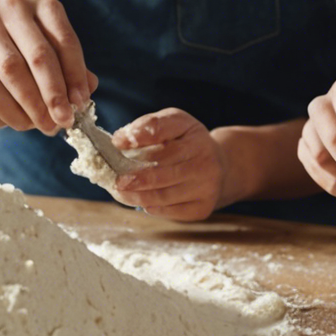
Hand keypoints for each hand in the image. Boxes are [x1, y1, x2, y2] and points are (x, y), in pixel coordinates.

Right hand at [0, 0, 95, 133]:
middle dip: (51, 97)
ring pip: (3, 83)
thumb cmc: (9, 40)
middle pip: (33, 60)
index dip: (74, 74)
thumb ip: (65, 62)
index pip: (60, 39)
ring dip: (26, 112)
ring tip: (39, 126)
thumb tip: (86, 94)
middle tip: (61, 123)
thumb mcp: (38, 38)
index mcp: (28, 4)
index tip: (80, 102)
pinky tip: (13, 122)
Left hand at [110, 109, 226, 221]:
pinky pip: (173, 212)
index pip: (163, 135)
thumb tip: (120, 140)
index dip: (138, 138)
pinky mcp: (203, 207)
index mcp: (194, 136)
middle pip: (163, 173)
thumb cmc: (187, 142)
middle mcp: (205, 161)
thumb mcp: (173, 123)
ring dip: (138, 197)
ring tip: (120, 193)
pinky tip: (142, 203)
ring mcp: (207, 186)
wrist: (220, 165)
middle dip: (136, 178)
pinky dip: (154, 209)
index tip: (117, 143)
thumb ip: (148, 126)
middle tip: (116, 181)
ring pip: (165, 196)